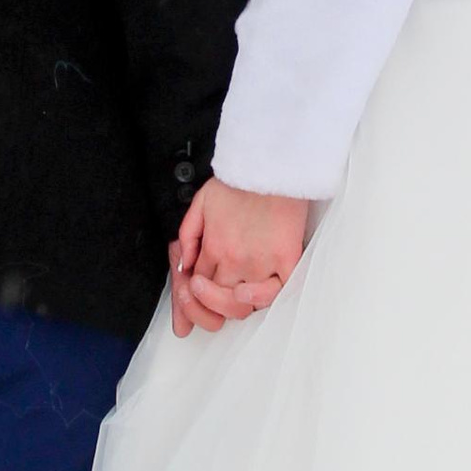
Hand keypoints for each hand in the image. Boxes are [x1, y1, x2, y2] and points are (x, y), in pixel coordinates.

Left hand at [169, 177, 308, 334]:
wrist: (271, 165)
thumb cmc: (241, 180)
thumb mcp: (200, 202)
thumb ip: (188, 235)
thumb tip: (184, 265)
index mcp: (212, 246)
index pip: (197, 282)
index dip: (194, 292)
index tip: (198, 290)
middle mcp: (232, 258)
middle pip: (215, 297)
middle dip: (208, 303)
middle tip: (209, 297)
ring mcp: (259, 261)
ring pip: (240, 302)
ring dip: (230, 306)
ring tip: (230, 297)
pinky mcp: (285, 259)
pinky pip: (276, 292)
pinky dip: (262, 298)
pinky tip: (251, 296)